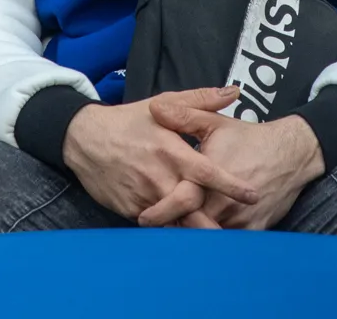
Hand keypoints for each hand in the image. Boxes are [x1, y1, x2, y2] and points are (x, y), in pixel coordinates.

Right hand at [61, 87, 259, 224]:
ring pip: (175, 220)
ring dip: (193, 230)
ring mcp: (144, 195)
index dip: (230, 185)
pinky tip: (184, 234)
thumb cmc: (128, 120)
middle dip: (214, 222)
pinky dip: (171, 229)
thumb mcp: (162, 104)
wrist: (84, 139)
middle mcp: (159, 176)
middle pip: (192, 206)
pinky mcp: (131, 209)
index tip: (252, 195)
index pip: (206, 172)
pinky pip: (156, 225)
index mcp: (170, 150)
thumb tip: (234, 92)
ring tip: (214, 243)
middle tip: (237, 234)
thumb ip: (200, 100)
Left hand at [147, 99, 324, 229]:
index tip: (144, 217)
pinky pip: (230, 243)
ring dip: (194, 236)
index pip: (179, 200)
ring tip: (176, 236)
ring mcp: (240, 217)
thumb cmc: (249, 138)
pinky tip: (204, 241)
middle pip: (192, 223)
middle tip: (156, 231)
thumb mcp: (215, 122)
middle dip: (175, 228)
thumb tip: (154, 108)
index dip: (161, 211)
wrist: (291, 153)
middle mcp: (224, 200)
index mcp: (210, 174)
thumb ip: (184, 115)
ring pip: (209, 236)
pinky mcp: (254, 229)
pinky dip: (216, 243)